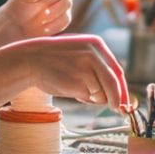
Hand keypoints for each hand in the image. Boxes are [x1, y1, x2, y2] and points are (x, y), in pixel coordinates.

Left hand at [0, 0, 77, 40]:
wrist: (18, 23)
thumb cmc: (20, 3)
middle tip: (45, 8)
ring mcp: (64, 0)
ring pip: (68, 4)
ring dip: (53, 12)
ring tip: (41, 18)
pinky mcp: (65, 15)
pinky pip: (65, 19)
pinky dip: (54, 23)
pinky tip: (44, 26)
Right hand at [0, 33, 126, 110]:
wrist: (30, 59)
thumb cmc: (55, 59)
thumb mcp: (79, 53)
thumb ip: (97, 67)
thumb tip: (117, 93)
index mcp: (97, 44)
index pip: (117, 71)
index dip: (123, 88)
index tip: (124, 101)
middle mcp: (94, 55)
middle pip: (114, 84)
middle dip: (117, 100)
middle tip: (118, 109)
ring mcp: (86, 69)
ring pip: (101, 94)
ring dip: (93, 97)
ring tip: (75, 86)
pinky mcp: (77, 83)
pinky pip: (88, 98)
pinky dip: (82, 99)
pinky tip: (68, 88)